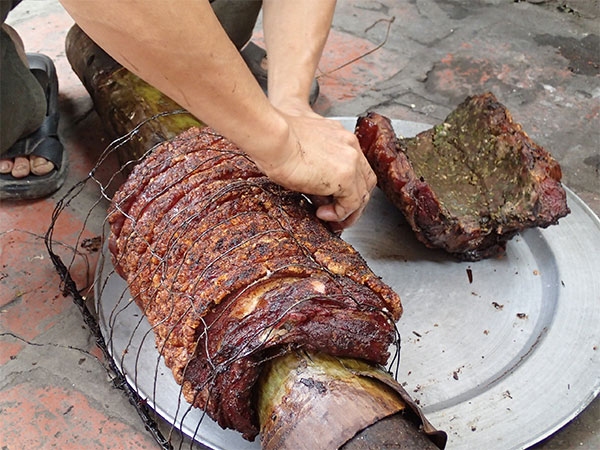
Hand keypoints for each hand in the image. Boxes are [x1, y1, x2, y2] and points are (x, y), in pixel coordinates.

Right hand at [253, 102, 376, 229]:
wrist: (272, 137)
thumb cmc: (274, 140)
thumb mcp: (298, 149)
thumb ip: (311, 163)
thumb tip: (312, 186)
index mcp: (338, 136)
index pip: (354, 164)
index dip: (347, 185)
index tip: (333, 197)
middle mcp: (349, 144)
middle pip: (364, 179)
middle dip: (353, 200)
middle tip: (338, 214)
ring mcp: (351, 159)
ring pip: (362, 193)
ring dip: (348, 210)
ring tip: (332, 220)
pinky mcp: (346, 176)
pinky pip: (352, 203)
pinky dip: (340, 213)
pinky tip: (323, 215)